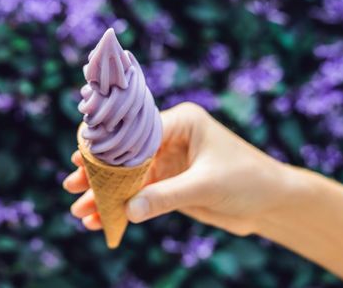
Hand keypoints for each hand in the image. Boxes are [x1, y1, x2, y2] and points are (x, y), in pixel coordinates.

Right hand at [63, 102, 294, 235]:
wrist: (271, 203)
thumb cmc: (248, 180)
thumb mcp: (205, 185)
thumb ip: (165, 197)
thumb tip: (127, 211)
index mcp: (180, 122)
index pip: (134, 130)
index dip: (106, 146)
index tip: (79, 159)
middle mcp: (170, 138)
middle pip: (125, 154)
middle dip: (99, 173)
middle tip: (71, 187)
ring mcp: (168, 162)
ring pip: (128, 177)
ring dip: (106, 193)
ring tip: (80, 211)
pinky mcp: (169, 185)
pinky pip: (139, 196)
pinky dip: (122, 208)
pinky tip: (103, 220)